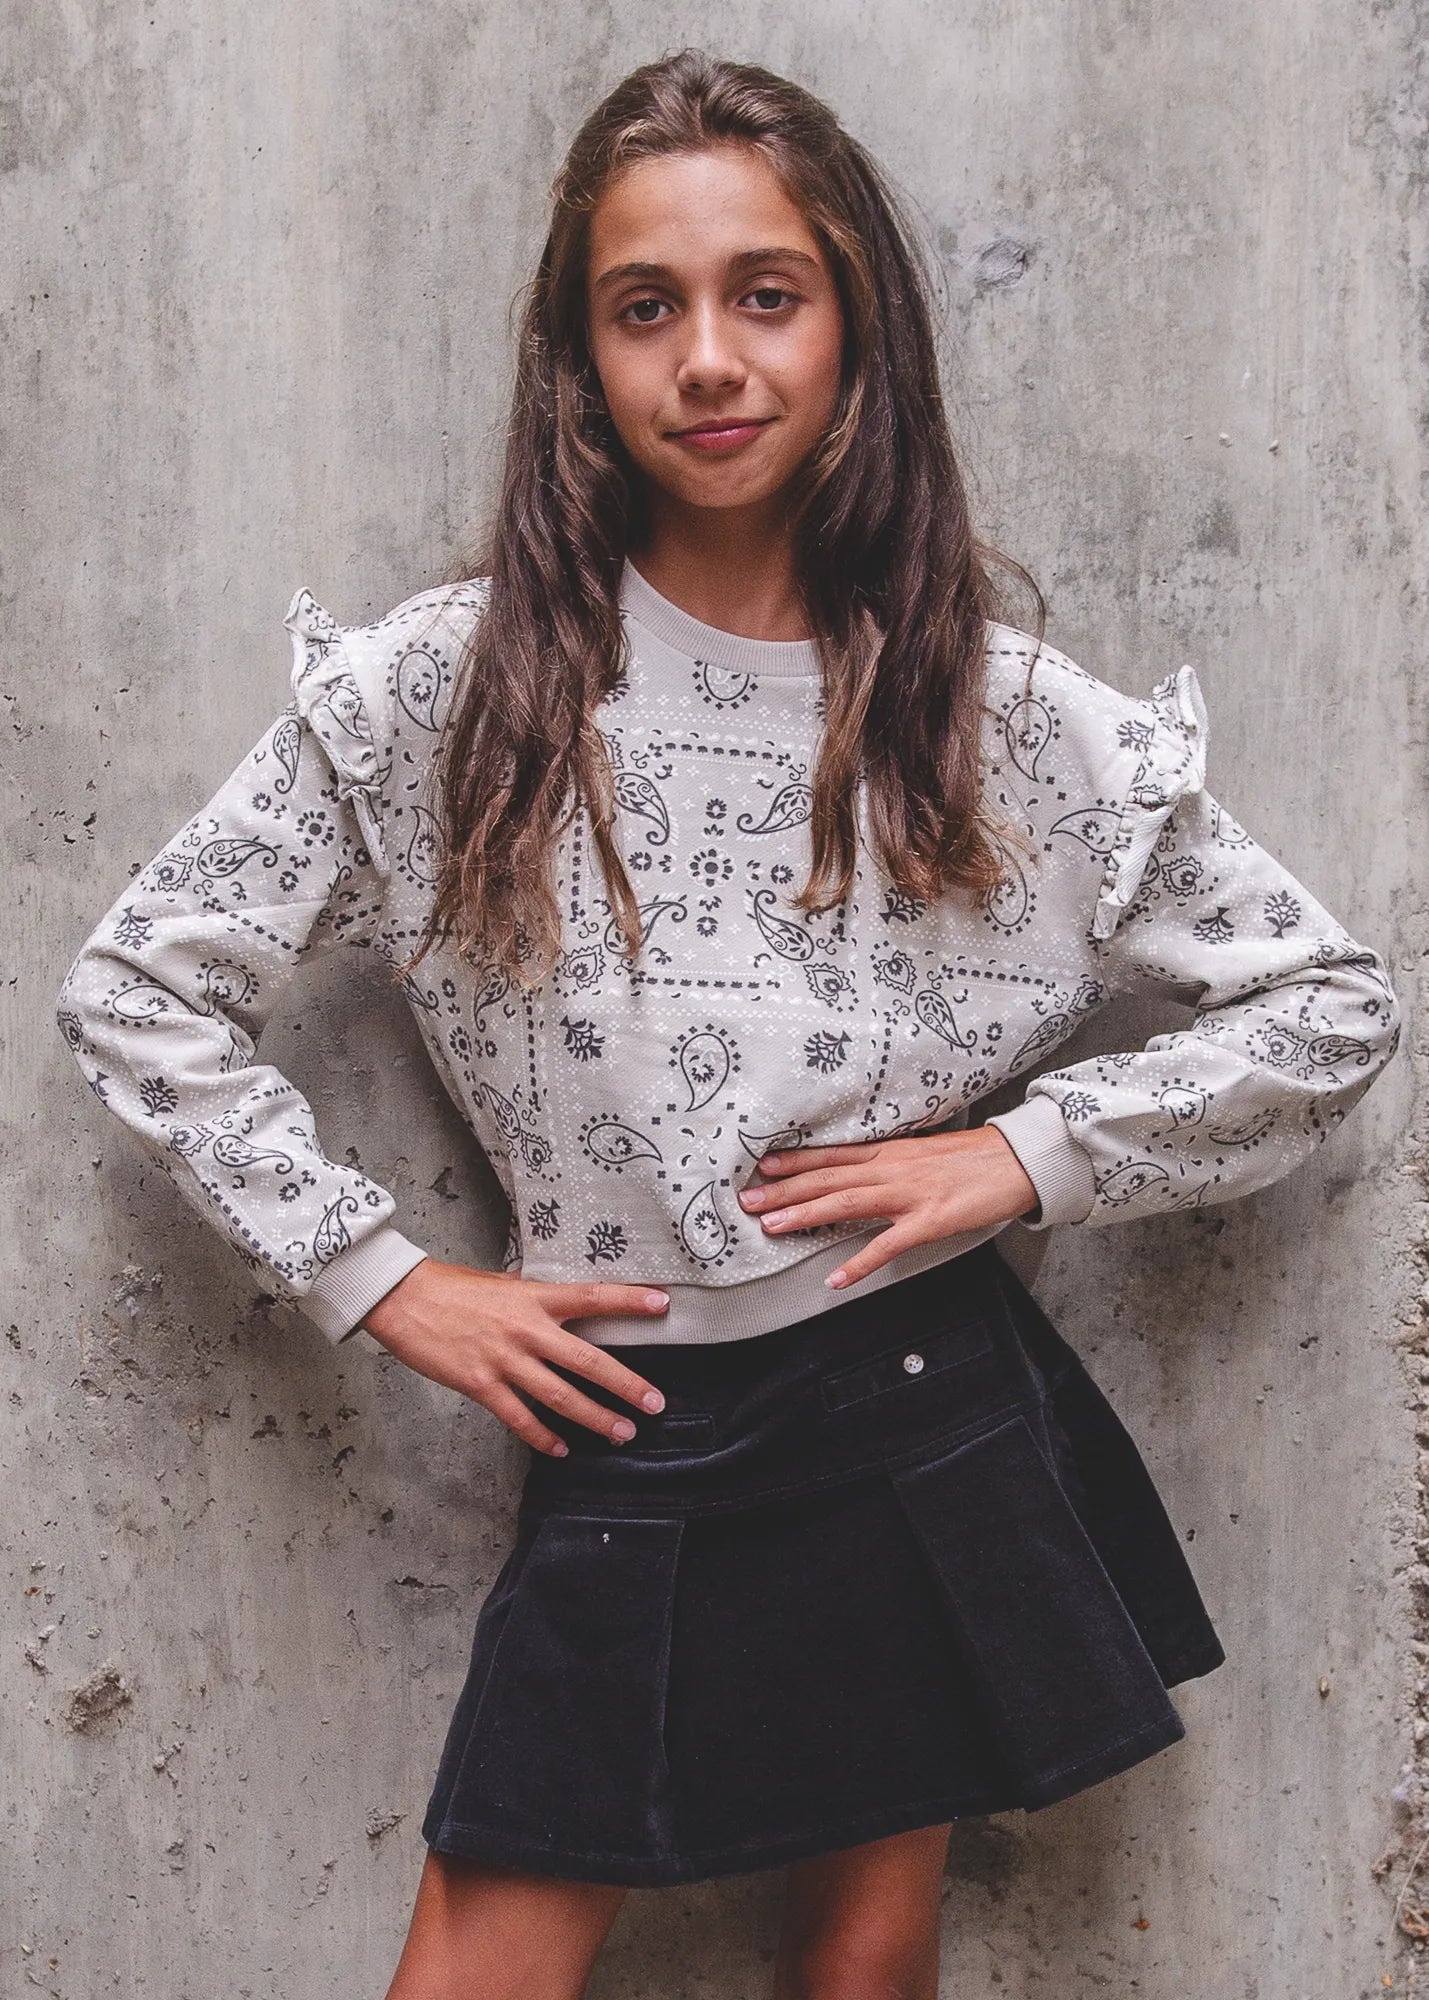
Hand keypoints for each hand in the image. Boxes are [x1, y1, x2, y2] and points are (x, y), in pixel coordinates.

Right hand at [359, 1260, 671, 1457]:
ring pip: (560, 1396)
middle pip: (587, 1361)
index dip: (629, 1300)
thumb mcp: (504, 1285)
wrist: (404, 1299)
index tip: (663, 1304)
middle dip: (625, 1385)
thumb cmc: (454, 1288)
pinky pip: (520, 1418)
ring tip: (621, 1433)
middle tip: (654, 1403)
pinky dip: (543, 1437)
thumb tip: (564, 1309)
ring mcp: (504, 1360)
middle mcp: (526, 1329)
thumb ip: (536, 1301)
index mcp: (535, 1298)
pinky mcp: (480, 1384)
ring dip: (595, 1418)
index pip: (592, 1297)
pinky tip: (561, 1449)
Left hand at [737, 1125, 1039, 1291]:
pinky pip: (888, 1245)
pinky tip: (836, 1279)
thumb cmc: (975, 1158)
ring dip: (806, 1215)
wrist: (1018, 1161)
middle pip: (828, 1178)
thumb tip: (865, 1169)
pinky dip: (860, 1263)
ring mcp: (909, 1195)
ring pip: (846, 1203)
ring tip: (773, 1227)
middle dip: (785, 1191)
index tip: (763, 1167)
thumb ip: (893, 1161)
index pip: (833, 1156)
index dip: (796, 1162)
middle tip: (748, 1201)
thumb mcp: (926, 1151)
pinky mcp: (930, 1221)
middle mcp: (892, 1168)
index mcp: (891, 1151)